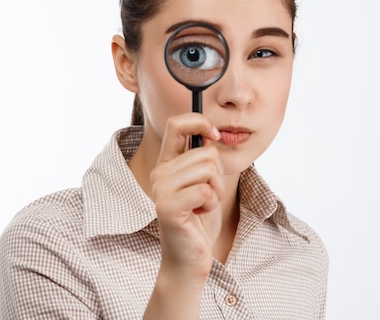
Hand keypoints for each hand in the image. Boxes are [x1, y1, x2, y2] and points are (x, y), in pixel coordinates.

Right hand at [150, 113, 223, 281]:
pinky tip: (199, 214)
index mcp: (167, 162)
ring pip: (208, 169)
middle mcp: (160, 172)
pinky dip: (212, 204)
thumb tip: (210, 134)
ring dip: (217, 190)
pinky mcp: (168, 207)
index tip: (214, 136)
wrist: (189, 257)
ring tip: (204, 205)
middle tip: (209, 194)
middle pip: (205, 152)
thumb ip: (203, 159)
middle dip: (219, 174)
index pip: (176, 124)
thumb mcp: (204, 182)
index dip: (200, 122)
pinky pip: (206, 191)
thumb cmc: (198, 219)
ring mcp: (161, 189)